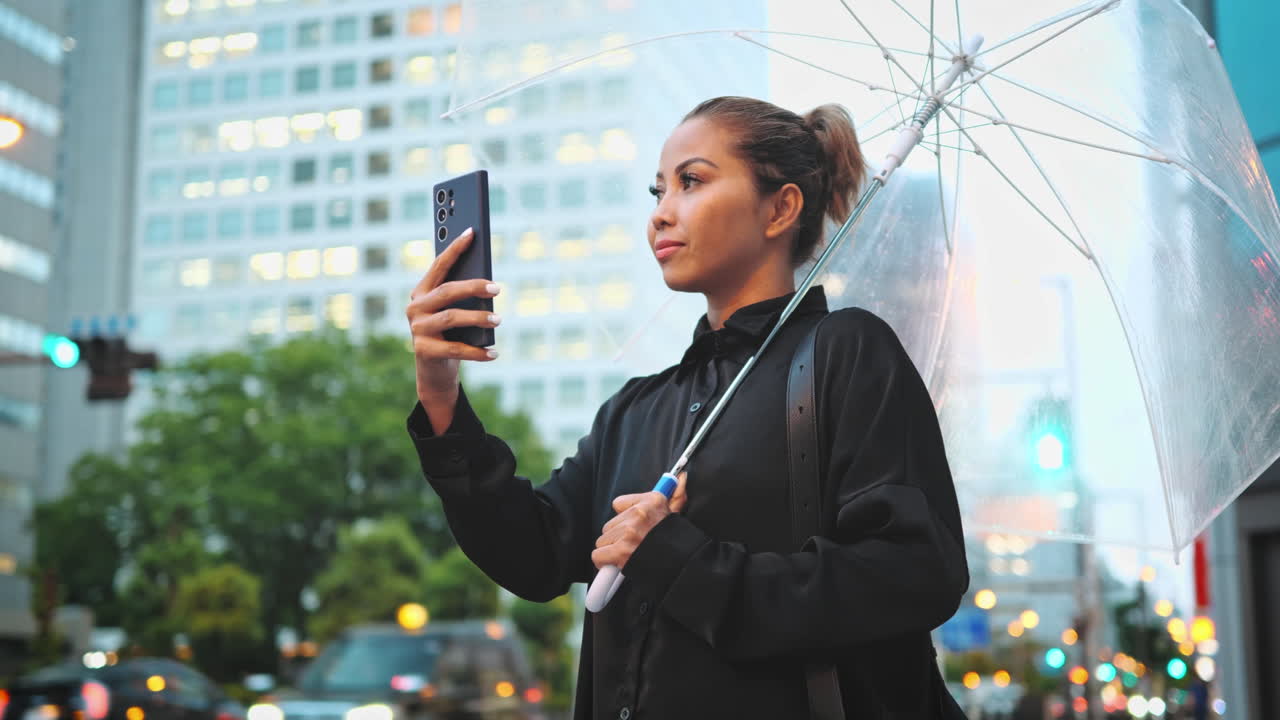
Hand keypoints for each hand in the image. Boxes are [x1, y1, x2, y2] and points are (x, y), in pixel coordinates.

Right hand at [405, 227, 502, 402]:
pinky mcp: (424, 351)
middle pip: (447, 291)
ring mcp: (417, 329)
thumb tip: (488, 285)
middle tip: (497, 288)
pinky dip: (477, 352)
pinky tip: (494, 353)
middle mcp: (416, 307)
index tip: (471, 232)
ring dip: (478, 318)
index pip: (439, 265)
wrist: (435, 372)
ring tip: (498, 320)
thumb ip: (463, 299)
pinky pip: (455, 348)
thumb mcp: (455, 313)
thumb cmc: (450, 335)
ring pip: (452, 317)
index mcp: (422, 292)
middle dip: (473, 287)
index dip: (455, 248)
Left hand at [591, 472, 686, 570]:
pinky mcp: (621, 550)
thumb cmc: (676, 542)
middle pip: (609, 525)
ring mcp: (630, 532)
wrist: (684, 565)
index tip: (633, 526)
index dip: (624, 518)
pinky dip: (605, 562)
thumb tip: (682, 477)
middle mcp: (640, 514)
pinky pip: (598, 554)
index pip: (618, 504)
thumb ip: (675, 495)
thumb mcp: (675, 515)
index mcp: (652, 501)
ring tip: (630, 554)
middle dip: (618, 537)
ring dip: (613, 550)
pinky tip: (618, 563)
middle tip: (634, 545)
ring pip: (603, 540)